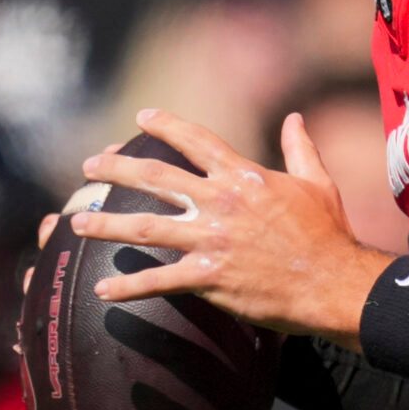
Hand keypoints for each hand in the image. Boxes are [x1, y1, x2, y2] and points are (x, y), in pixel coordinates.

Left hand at [66, 109, 390, 339]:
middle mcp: (221, 202)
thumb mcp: (318, 183)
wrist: (333, 282)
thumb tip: (294, 119)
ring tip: (74, 224)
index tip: (141, 117)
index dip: (166, 126)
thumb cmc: (328, 233)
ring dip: (106, 224)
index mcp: (244, 177)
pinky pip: (159, 281)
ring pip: (145, 226)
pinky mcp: (209, 276)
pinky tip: (102, 292)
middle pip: (156, 177)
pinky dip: (128, 287)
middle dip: (116, 168)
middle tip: (88, 167)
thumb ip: (300, 149)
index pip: (197, 141)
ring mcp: (211, 239)